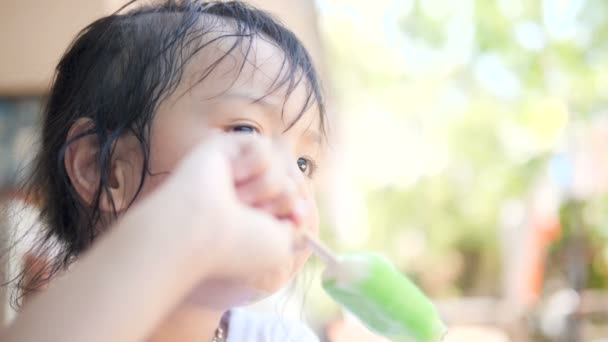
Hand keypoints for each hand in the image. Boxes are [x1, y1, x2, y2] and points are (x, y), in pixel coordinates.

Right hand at [165, 132, 297, 280]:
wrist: (199, 231)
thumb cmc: (237, 245)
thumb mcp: (279, 246)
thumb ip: (296, 229)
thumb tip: (301, 211)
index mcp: (253, 217)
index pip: (291, 200)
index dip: (296, 209)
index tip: (294, 219)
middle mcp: (243, 193)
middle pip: (290, 182)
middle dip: (282, 198)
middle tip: (253, 213)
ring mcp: (233, 170)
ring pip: (279, 166)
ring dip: (266, 186)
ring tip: (237, 198)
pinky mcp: (223, 147)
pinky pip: (263, 147)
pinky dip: (254, 164)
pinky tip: (231, 176)